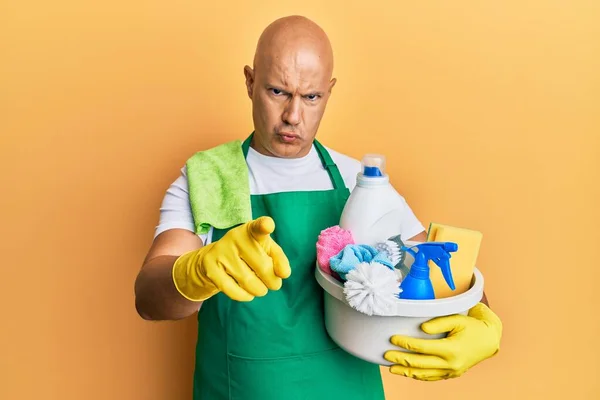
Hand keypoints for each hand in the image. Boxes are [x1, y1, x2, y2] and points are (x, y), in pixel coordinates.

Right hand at [172, 216, 290, 301]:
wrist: (217, 259)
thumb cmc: (250, 254)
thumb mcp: (267, 251)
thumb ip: (279, 260)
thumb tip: (284, 274)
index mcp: (252, 230)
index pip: (258, 227)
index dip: (264, 226)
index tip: (267, 225)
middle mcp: (235, 237)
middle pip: (263, 267)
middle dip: (273, 281)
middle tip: (274, 284)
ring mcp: (220, 251)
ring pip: (248, 282)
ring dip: (260, 290)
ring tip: (260, 288)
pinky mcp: (210, 268)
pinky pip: (233, 291)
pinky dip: (245, 296)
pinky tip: (248, 293)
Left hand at [384, 302, 501, 380]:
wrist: (489, 340)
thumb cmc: (472, 326)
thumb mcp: (457, 319)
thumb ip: (438, 323)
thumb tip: (420, 328)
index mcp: (451, 349)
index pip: (421, 347)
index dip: (405, 343)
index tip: (393, 338)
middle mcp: (450, 364)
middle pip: (419, 363)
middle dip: (400, 359)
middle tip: (385, 355)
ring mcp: (451, 372)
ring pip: (424, 374)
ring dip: (406, 372)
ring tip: (391, 368)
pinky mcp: (451, 374)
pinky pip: (431, 377)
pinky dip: (418, 376)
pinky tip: (408, 373)